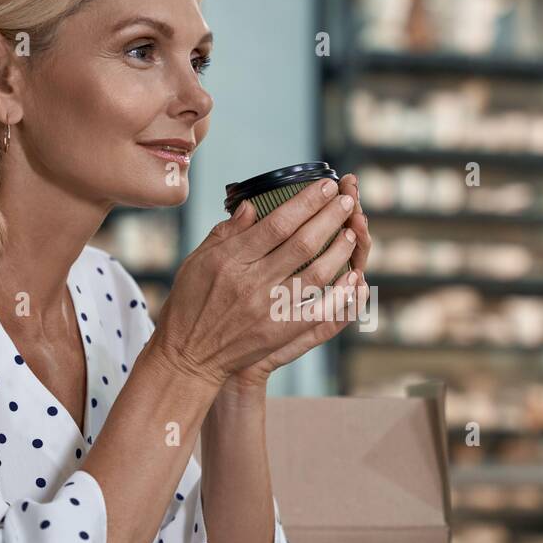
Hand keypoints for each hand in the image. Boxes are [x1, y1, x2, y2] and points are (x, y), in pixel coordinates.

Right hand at [149, 174, 365, 388]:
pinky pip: (318, 310)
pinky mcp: (280, 332)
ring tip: (353, 231)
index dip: (306, 202)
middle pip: (302, 244)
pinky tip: (353, 278)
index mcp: (230, 260)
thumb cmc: (190, 303)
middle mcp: (252, 283)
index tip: (326, 186)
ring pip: (315, 274)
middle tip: (348, 200)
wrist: (188, 356)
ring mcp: (268, 309)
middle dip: (330, 218)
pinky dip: (338, 294)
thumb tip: (252, 205)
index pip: (276, 223)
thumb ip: (227, 232)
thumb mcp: (197, 260)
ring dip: (339, 251)